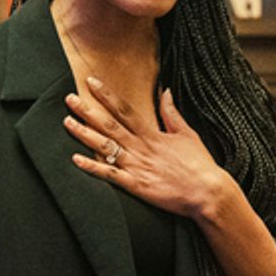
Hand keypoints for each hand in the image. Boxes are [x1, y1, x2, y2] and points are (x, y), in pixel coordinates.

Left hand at [63, 77, 231, 219]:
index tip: (92, 82)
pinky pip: (110, 175)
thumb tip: (166, 92)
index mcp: (153, 134)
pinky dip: (92, 167)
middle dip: (88, 111)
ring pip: (105, 147)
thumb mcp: (188, 134)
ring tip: (67, 122)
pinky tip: (75, 160)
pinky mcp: (137, 186)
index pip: (125, 110)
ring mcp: (137, 167)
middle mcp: (142, 148)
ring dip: (85, 134)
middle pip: (109, 125)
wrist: (208, 193)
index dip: (106, 95)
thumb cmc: (200, 165)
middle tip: (69, 99)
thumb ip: (172, 114)